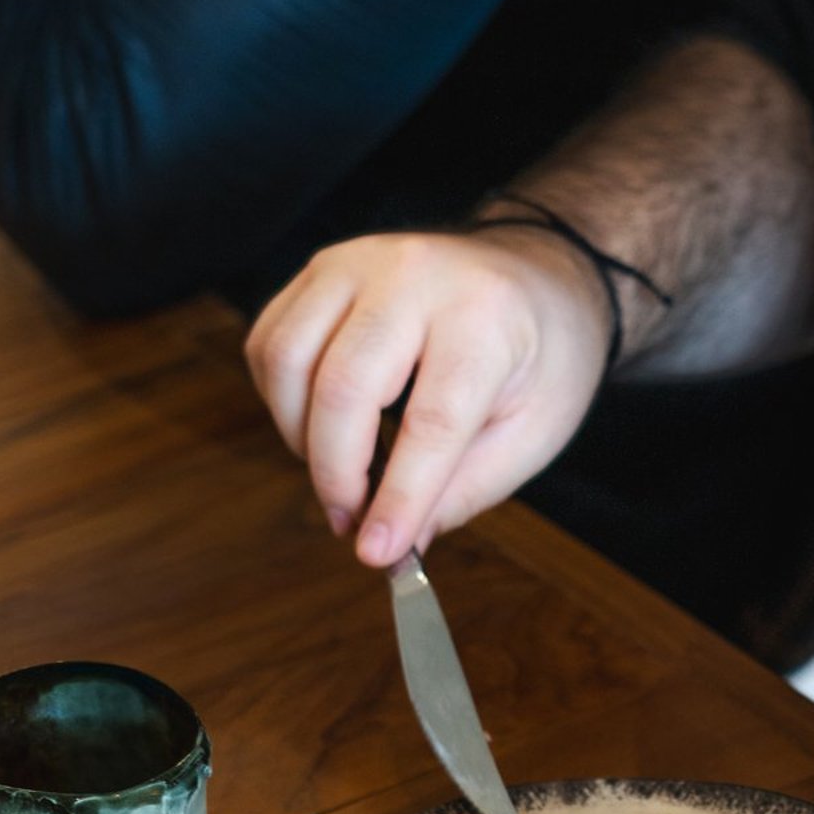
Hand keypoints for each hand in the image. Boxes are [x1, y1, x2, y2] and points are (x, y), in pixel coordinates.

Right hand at [246, 230, 612, 566]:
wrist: (535, 273)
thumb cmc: (542, 356)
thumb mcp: (534, 432)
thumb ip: (463, 490)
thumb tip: (395, 545)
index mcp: (485, 315)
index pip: (431, 421)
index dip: (398, 496)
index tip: (377, 553)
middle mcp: (414, 275)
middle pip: (343, 387)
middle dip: (337, 474)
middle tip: (352, 524)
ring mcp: (357, 261)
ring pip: (288, 360)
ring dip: (300, 438)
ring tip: (342, 474)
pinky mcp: (321, 268)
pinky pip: (270, 343)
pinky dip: (282, 401)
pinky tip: (320, 428)